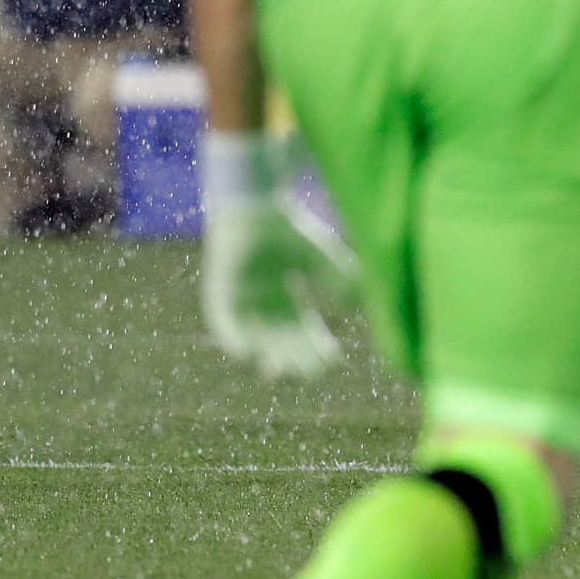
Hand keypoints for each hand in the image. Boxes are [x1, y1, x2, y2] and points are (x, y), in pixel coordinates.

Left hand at [203, 193, 354, 377]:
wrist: (256, 207)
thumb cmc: (288, 229)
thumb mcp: (321, 258)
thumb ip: (340, 279)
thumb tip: (358, 305)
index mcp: (288, 301)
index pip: (304, 335)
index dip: (317, 349)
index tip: (333, 357)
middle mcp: (265, 307)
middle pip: (282, 343)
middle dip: (296, 359)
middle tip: (309, 371)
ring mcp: (242, 303)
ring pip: (254, 340)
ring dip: (266, 356)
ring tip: (278, 369)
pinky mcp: (220, 295)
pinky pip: (225, 325)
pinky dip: (236, 339)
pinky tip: (249, 353)